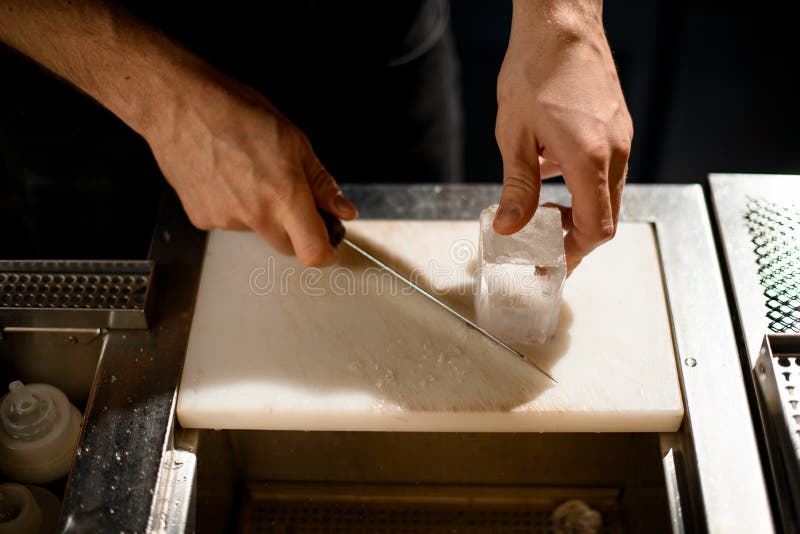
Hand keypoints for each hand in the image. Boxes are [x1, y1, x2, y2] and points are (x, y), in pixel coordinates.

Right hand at [145, 80, 356, 265]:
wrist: (180, 105)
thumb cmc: (235, 113)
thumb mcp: (294, 141)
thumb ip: (320, 183)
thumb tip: (342, 210)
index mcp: (284, 196)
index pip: (313, 251)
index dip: (326, 252)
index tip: (329, 243)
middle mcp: (255, 215)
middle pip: (287, 246)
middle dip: (296, 230)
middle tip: (290, 195)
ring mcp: (225, 220)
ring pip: (257, 232)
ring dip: (262, 214)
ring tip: (249, 174)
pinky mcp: (201, 219)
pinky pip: (229, 223)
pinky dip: (233, 207)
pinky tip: (226, 177)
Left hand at [493, 0, 632, 273]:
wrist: (560, 23)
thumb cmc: (535, 70)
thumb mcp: (514, 136)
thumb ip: (516, 188)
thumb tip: (508, 227)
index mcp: (589, 158)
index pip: (596, 228)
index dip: (574, 253)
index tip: (552, 263)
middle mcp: (615, 151)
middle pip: (607, 216)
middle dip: (576, 237)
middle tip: (545, 245)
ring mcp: (621, 137)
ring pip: (609, 194)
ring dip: (581, 210)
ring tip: (545, 211)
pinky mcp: (619, 125)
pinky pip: (609, 169)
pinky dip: (586, 185)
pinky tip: (555, 173)